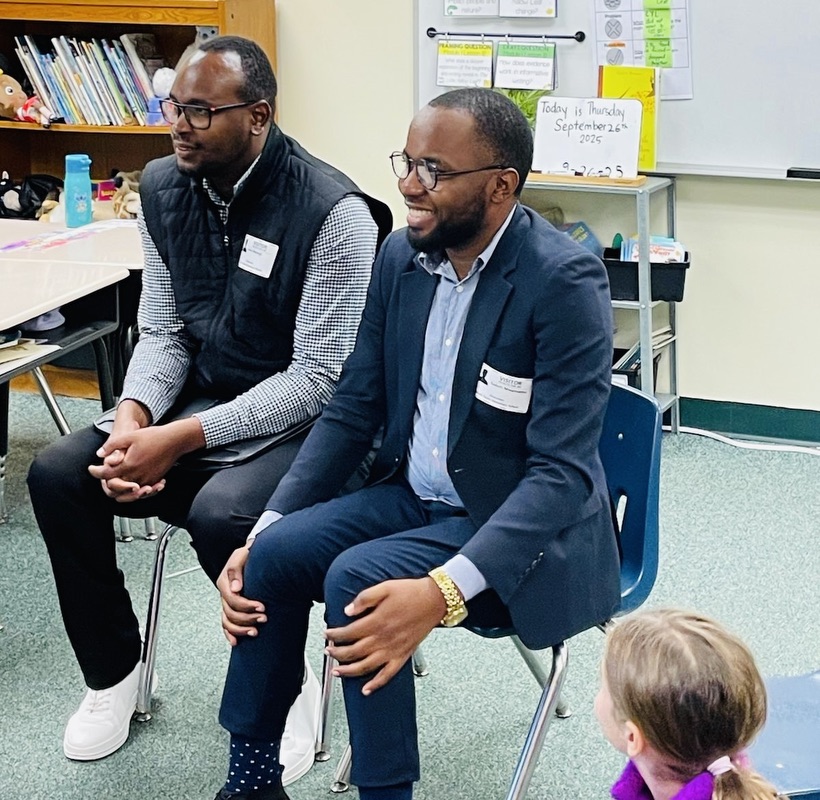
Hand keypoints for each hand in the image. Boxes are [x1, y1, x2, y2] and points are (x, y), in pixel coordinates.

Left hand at [88, 416, 204, 488]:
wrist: (175, 440)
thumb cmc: (154, 436)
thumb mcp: (129, 436)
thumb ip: (112, 445)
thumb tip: (100, 453)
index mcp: (128, 465)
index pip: (106, 474)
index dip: (95, 471)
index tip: (92, 468)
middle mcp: (137, 475)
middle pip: (115, 487)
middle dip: (106, 483)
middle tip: (103, 475)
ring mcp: (147, 479)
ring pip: (128, 493)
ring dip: (120, 490)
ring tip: (115, 483)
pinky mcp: (155, 480)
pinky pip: (141, 491)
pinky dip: (134, 490)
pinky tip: (132, 483)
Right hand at [216, 545, 266, 645]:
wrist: (252, 554)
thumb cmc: (248, 554)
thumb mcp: (242, 555)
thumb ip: (236, 569)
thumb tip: (236, 588)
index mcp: (225, 581)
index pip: (233, 599)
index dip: (247, 606)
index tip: (262, 607)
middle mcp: (225, 593)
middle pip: (231, 613)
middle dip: (248, 618)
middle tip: (264, 618)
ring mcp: (227, 602)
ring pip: (228, 622)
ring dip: (241, 630)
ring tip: (255, 632)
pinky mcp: (231, 608)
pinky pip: (226, 624)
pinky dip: (230, 634)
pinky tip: (236, 642)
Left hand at [325, 577, 445, 694]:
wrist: (435, 600)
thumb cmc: (411, 592)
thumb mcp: (384, 587)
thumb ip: (364, 599)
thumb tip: (347, 610)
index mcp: (377, 621)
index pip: (349, 633)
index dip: (335, 635)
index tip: (327, 634)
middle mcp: (383, 639)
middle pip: (354, 652)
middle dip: (337, 653)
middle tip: (328, 651)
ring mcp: (393, 650)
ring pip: (366, 666)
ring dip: (349, 671)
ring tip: (336, 672)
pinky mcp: (403, 655)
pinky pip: (387, 674)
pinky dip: (376, 684)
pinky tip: (366, 690)